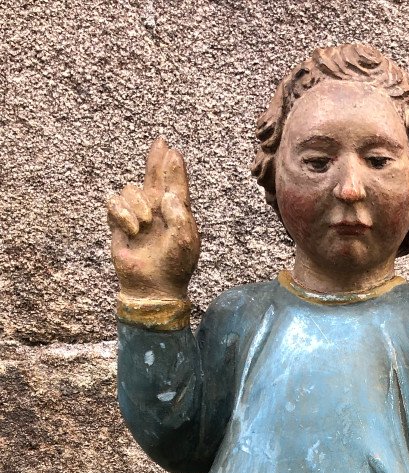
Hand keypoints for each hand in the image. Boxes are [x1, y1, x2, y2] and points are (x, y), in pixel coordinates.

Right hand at [106, 138, 199, 299]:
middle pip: (153, 176)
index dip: (173, 167)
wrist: (153, 286)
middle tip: (160, 142)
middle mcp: (157, 209)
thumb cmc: (174, 266)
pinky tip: (132, 229)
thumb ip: (180, 215)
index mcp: (176, 212)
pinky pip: (114, 201)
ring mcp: (137, 214)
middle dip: (155, 160)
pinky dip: (122, 213)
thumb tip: (167, 194)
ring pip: (131, 189)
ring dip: (137, 204)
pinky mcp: (119, 222)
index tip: (173, 150)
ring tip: (146, 224)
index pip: (175, 184)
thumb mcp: (186, 240)